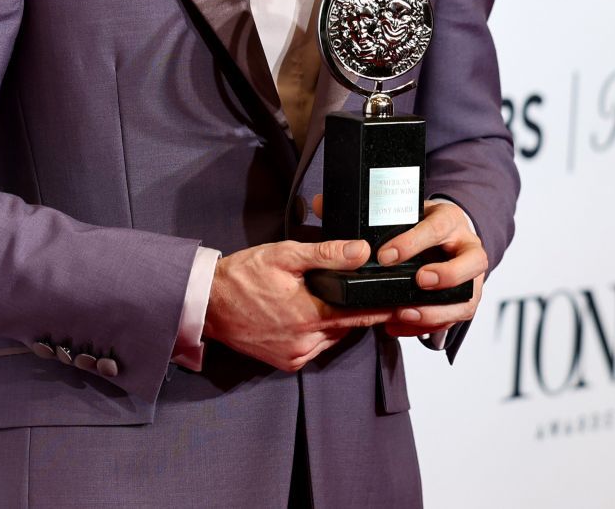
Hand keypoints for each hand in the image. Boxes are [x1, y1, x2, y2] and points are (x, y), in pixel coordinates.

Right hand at [202, 237, 400, 372]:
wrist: (208, 304)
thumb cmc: (242, 277)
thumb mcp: (284, 256)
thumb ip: (326, 254)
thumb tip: (361, 251)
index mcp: (309, 315)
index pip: (362, 314)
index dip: (384, 308)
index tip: (406, 304)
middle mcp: (306, 341)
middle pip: (349, 326)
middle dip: (360, 310)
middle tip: (368, 294)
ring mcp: (296, 355)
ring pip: (333, 337)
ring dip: (338, 321)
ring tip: (332, 299)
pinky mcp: (287, 362)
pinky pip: (316, 347)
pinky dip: (320, 332)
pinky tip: (311, 314)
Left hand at [344, 195, 485, 338]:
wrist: (443, 235)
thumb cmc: (417, 223)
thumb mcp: (397, 210)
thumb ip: (360, 210)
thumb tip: (318, 202)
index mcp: (448, 219)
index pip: (437, 227)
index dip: (414, 242)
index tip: (385, 256)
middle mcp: (466, 246)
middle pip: (473, 261)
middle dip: (446, 275)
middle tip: (417, 282)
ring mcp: (471, 275)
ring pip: (470, 295)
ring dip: (439, 309)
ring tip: (406, 315)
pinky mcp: (466, 297)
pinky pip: (456, 317)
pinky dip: (430, 325)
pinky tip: (402, 326)